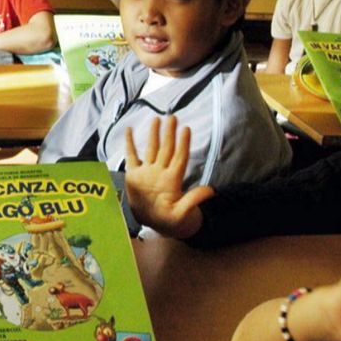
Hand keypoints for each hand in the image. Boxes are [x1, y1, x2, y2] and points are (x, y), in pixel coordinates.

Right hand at [124, 115, 212, 239]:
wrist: (155, 224)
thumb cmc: (171, 221)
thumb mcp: (182, 214)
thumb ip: (193, 201)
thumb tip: (211, 191)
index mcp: (172, 180)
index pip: (179, 158)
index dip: (183, 144)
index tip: (186, 129)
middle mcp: (160, 172)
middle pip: (166, 149)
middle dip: (169, 133)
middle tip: (172, 117)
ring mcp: (147, 172)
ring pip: (150, 149)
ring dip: (153, 134)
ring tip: (157, 119)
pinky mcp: (134, 176)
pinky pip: (131, 156)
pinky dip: (129, 143)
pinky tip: (129, 130)